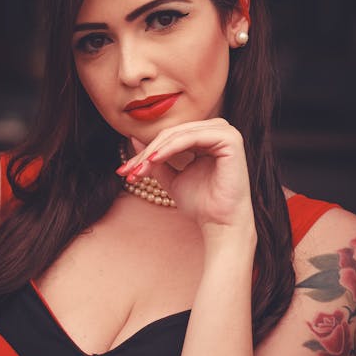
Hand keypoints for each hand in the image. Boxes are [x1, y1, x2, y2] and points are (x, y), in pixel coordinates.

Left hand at [116, 118, 255, 234]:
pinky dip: (170, 148)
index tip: (125, 171)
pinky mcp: (230, 139)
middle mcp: (219, 130)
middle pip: (173, 133)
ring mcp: (226, 132)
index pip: (171, 137)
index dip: (146, 152)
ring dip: (155, 151)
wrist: (220, 224)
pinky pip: (191, 138)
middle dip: (147, 153)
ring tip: (138, 170)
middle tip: (128, 172)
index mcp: (208, 137)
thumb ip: (156, 158)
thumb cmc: (201, 204)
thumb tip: (134, 138)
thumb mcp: (171, 178)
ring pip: (179, 134)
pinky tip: (155, 160)